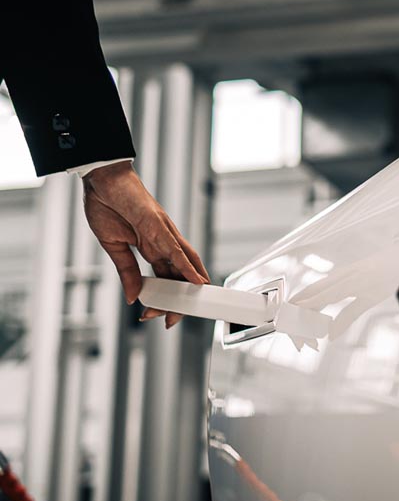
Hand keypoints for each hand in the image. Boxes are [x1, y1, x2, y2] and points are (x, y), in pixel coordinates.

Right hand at [82, 161, 209, 328]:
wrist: (101, 179)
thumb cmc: (107, 204)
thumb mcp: (114, 246)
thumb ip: (126, 271)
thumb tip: (133, 296)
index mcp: (152, 248)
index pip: (164, 279)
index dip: (164, 298)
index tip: (156, 315)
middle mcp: (164, 243)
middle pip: (178, 277)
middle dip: (177, 301)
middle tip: (172, 321)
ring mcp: (164, 234)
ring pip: (185, 266)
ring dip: (187, 289)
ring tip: (193, 308)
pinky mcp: (159, 226)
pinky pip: (177, 250)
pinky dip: (187, 266)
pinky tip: (196, 281)